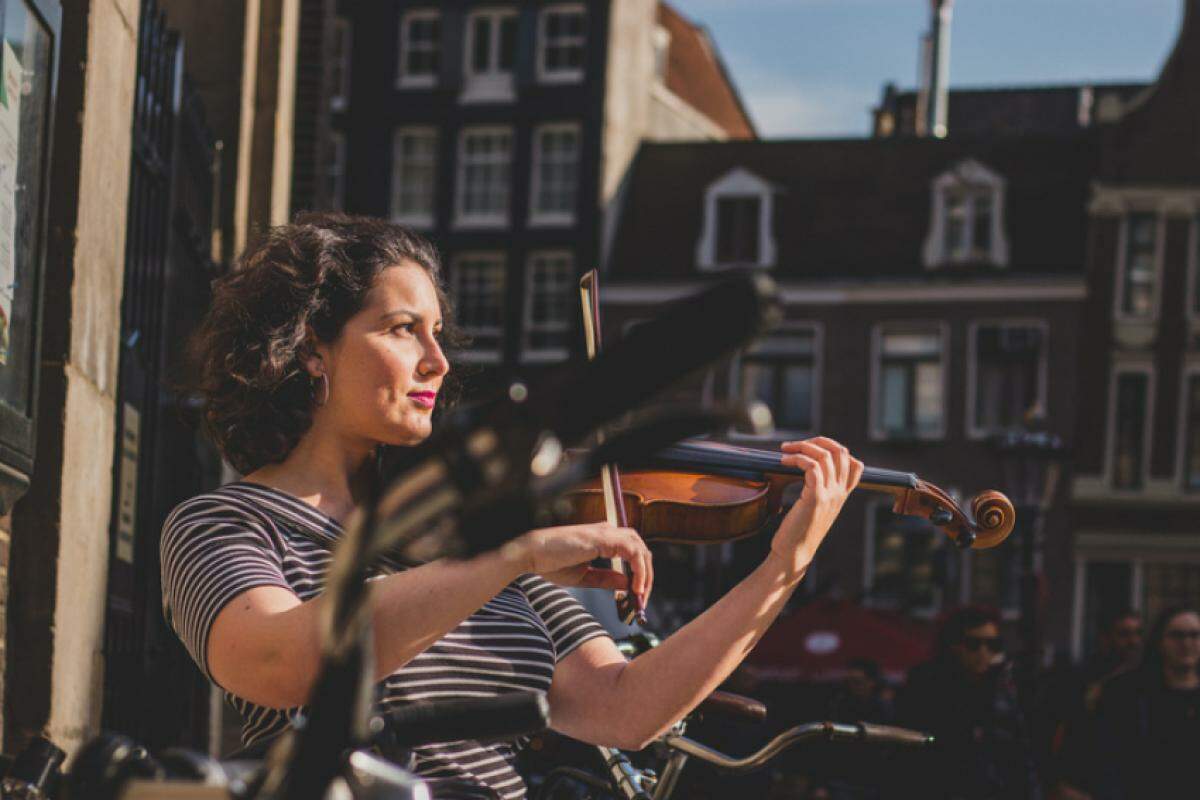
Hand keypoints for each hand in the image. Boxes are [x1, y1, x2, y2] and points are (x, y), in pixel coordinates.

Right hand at [505, 523, 653, 604]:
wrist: (532, 555)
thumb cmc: (551, 564)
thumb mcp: (585, 576)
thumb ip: (607, 579)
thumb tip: (628, 585)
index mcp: (603, 538)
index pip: (632, 553)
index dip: (639, 574)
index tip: (637, 597)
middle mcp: (608, 531)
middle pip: (641, 550)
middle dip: (646, 576)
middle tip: (642, 600)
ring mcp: (606, 532)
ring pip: (641, 550)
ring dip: (645, 574)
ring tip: (640, 596)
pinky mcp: (604, 537)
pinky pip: (633, 552)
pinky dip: (638, 570)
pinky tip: (634, 587)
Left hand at [769, 437, 862, 580]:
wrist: (794, 554)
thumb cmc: (798, 531)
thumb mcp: (815, 508)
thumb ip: (818, 490)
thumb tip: (807, 469)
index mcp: (842, 495)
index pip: (855, 464)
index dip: (835, 449)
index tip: (812, 450)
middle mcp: (840, 493)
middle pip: (841, 452)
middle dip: (817, 441)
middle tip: (795, 445)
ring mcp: (830, 495)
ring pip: (825, 456)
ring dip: (802, 447)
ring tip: (785, 451)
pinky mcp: (816, 498)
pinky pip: (811, 467)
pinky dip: (797, 458)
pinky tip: (783, 461)